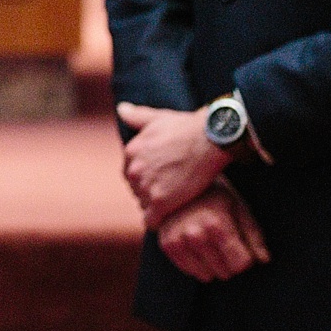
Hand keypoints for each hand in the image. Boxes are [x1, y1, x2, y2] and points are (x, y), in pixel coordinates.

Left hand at [116, 101, 230, 227]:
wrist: (208, 140)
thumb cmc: (187, 127)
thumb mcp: (158, 118)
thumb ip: (137, 116)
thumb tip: (121, 109)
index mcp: (131, 151)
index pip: (131, 172)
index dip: (146, 177)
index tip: (162, 179)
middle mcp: (133, 170)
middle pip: (136, 190)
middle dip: (150, 191)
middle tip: (170, 192)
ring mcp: (145, 187)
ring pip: (144, 205)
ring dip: (157, 206)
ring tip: (175, 204)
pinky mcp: (160, 203)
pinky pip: (151, 221)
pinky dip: (159, 221)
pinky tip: (171, 217)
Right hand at [154, 181, 269, 281]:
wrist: (179, 183)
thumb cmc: (216, 196)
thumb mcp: (240, 209)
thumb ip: (254, 236)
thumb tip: (264, 260)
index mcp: (217, 224)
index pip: (241, 264)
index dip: (245, 256)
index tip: (240, 244)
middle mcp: (195, 234)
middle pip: (225, 272)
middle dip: (228, 260)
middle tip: (222, 240)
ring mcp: (178, 241)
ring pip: (207, 276)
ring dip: (211, 264)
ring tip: (208, 241)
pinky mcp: (167, 245)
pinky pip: (189, 271)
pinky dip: (196, 263)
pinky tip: (196, 245)